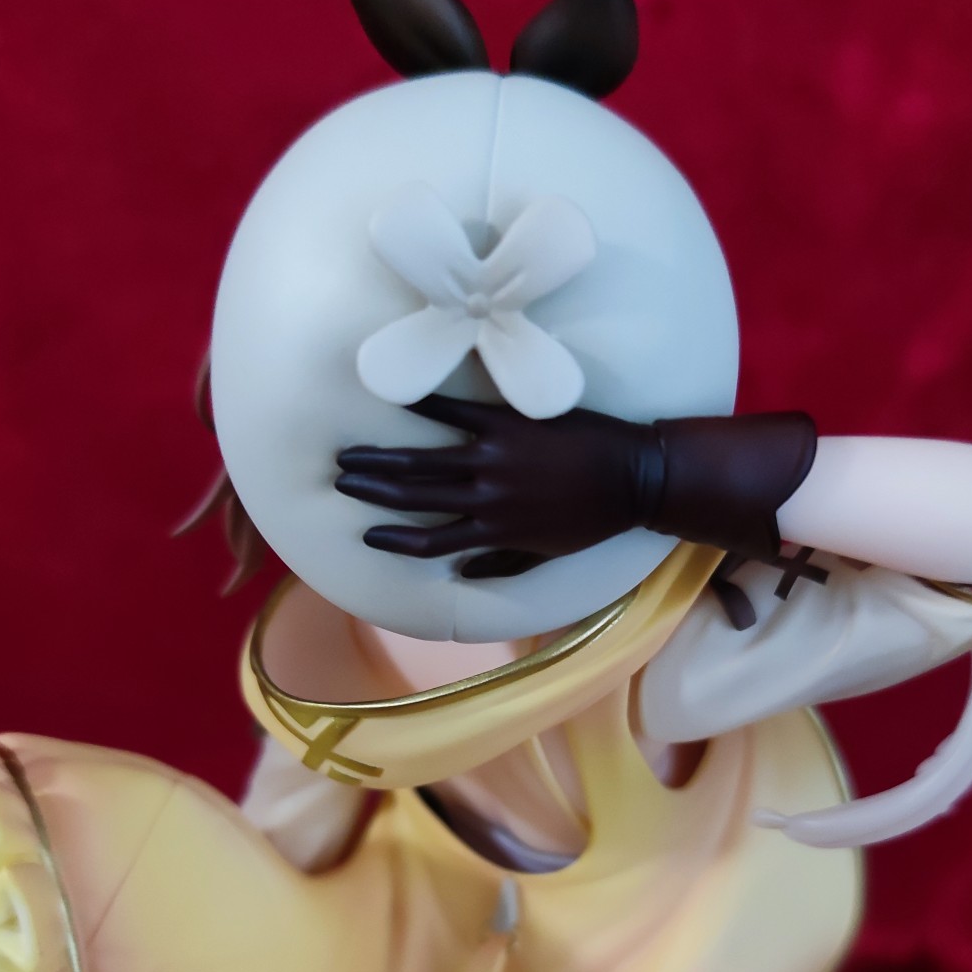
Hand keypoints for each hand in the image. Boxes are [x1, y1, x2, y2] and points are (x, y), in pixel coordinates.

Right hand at [335, 394, 654, 578]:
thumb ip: (501, 564)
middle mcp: (486, 499)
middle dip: (371, 489)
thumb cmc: (591, 521)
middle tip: (338, 479)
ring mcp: (495, 459)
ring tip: (351, 451)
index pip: (429, 543)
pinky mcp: (509, 423)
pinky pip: (457, 414)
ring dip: (382, 457)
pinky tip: (397, 398)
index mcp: (494, 533)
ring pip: (423, 461)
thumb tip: (464, 573)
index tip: (365, 534)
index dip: (393, 540)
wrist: (633, 479)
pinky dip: (425, 407)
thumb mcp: (546, 553)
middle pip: (414, 497)